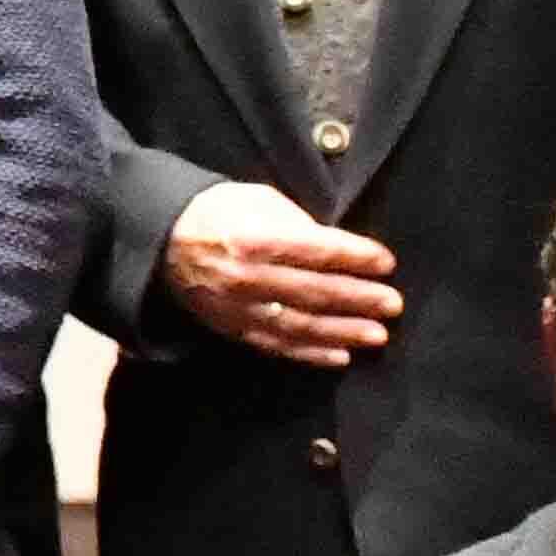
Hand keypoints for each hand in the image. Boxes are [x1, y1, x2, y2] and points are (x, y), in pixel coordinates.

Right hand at [159, 180, 408, 366]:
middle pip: (313, 291)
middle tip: (393, 304)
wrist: (162, 239)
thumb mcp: (258, 200)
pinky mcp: (233, 328)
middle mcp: (246, 276)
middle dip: (358, 299)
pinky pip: (277, 345)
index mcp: (254, 237)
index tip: (387, 262)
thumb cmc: (219, 211)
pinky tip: (340, 355)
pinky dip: (310, 353)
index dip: (355, 257)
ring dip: (343, 332)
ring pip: (299, 325)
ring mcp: (238, 307)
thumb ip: (297, 224)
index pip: (315, 250)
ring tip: (378, 336)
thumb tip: (337, 250)